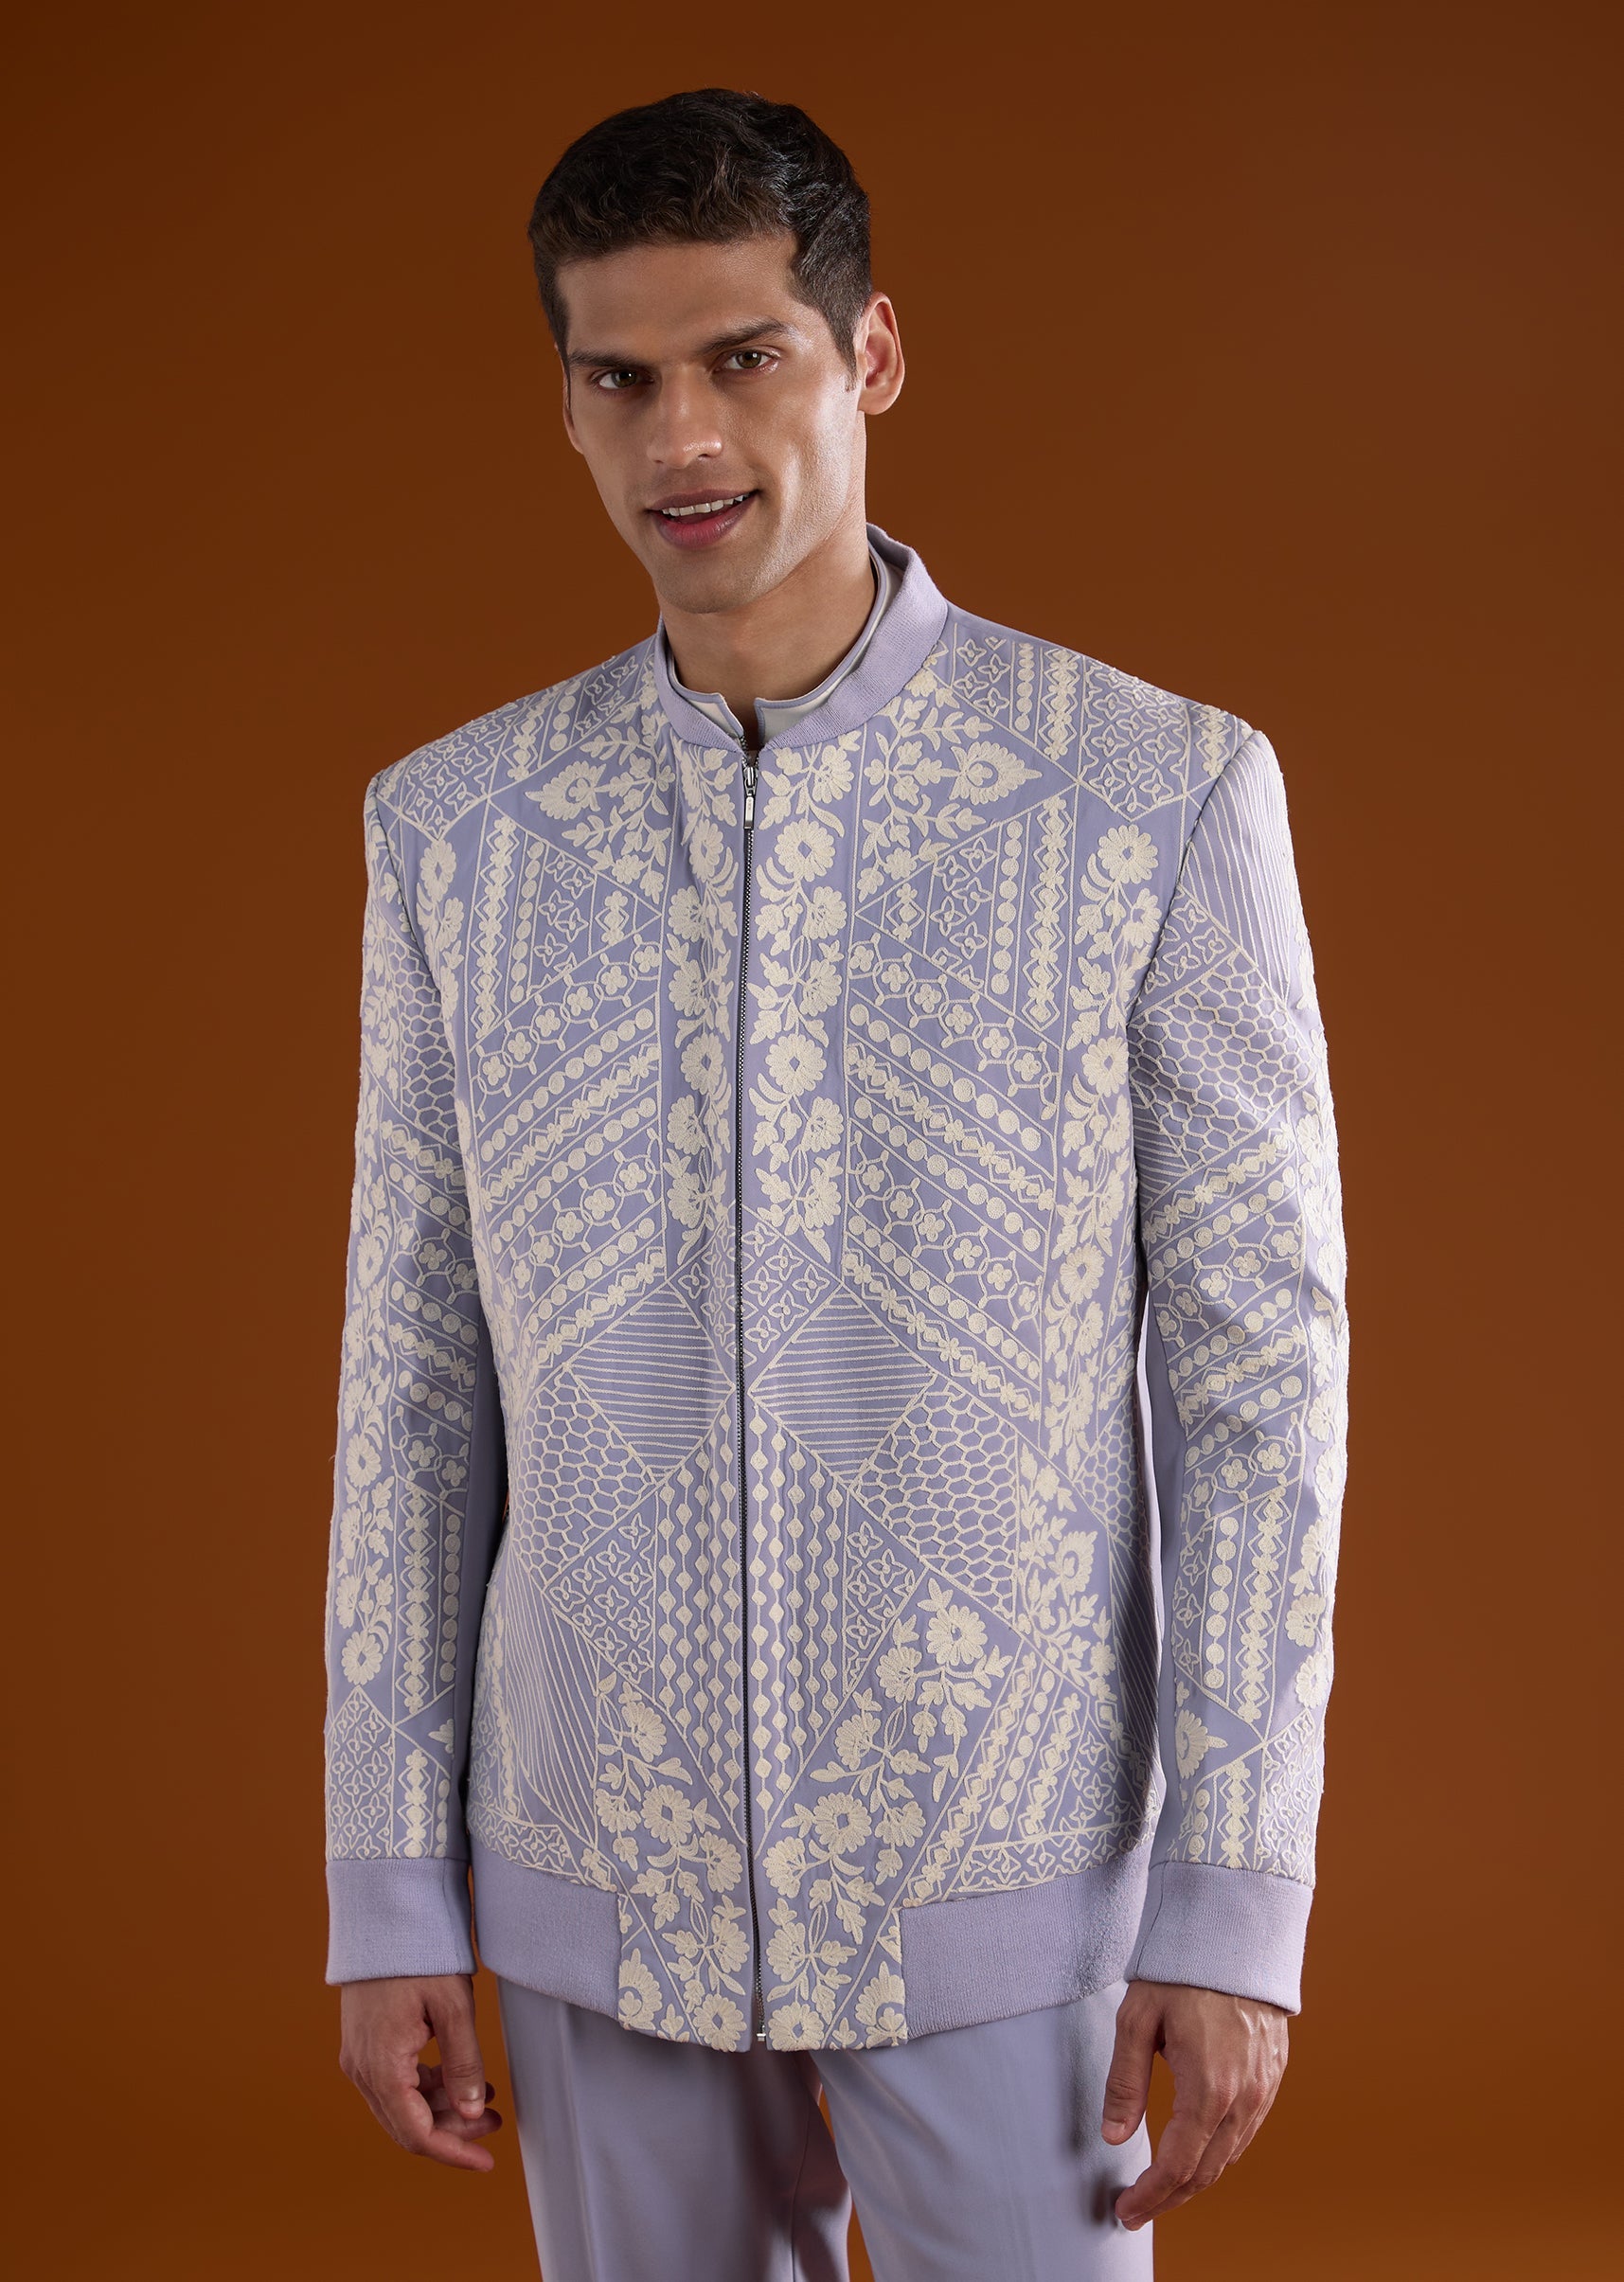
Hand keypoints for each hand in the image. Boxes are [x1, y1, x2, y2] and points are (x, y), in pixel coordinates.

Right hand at [339, 1973, 503, 2171]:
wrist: (383, 1916)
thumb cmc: (418, 1956)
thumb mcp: (453, 2007)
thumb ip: (464, 2064)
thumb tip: (471, 2114)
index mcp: (381, 2067)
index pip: (416, 2134)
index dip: (453, 2153)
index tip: (485, 2162)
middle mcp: (362, 2070)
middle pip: (408, 2124)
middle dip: (453, 2131)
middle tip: (494, 2121)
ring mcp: (360, 2058)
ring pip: (403, 2105)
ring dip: (442, 2109)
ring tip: (484, 2098)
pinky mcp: (366, 2045)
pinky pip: (396, 2083)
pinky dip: (427, 2088)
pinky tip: (457, 2079)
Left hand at [1101, 1977, 1287, 2229]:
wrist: (1235, 1933)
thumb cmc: (1181, 1970)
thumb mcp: (1138, 2020)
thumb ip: (1126, 2082)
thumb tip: (1114, 2135)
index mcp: (1209, 2087)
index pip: (1178, 2165)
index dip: (1150, 2196)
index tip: (1125, 2211)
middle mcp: (1244, 2096)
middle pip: (1206, 2171)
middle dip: (1170, 2198)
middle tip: (1136, 2209)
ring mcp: (1264, 2088)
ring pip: (1230, 2156)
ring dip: (1195, 2179)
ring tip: (1161, 2188)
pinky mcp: (1272, 2076)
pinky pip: (1247, 2131)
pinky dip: (1220, 2152)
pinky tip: (1198, 2151)